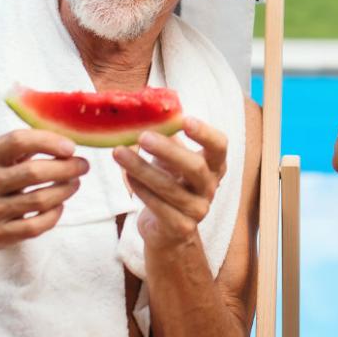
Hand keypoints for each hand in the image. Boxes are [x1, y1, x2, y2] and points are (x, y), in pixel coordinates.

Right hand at [0, 129, 86, 252]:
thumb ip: (25, 146)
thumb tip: (67, 137)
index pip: (18, 141)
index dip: (49, 141)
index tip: (71, 147)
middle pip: (34, 172)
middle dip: (67, 168)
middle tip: (82, 166)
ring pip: (40, 200)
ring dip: (65, 190)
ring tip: (74, 183)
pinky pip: (36, 226)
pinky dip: (54, 215)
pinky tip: (59, 206)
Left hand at [113, 117, 227, 250]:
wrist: (167, 229)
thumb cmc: (170, 184)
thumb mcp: (171, 158)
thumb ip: (167, 136)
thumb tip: (149, 107)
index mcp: (213, 165)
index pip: (219, 146)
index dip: (205, 133)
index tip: (185, 119)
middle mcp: (210, 187)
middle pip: (195, 167)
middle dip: (168, 150)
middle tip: (142, 136)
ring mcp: (198, 210)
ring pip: (170, 188)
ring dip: (142, 168)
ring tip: (118, 152)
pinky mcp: (181, 227)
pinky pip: (159, 207)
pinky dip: (141, 190)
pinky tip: (127, 176)